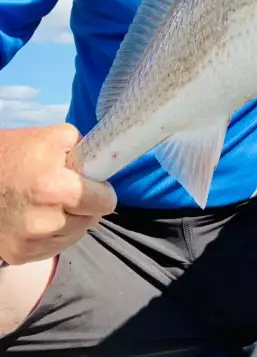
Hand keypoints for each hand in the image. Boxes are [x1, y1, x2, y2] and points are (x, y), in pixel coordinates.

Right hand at [0, 124, 116, 264]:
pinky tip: (42, 216)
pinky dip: (54, 234)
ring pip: (74, 237)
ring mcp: (29, 242)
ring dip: (72, 222)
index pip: (103, 203)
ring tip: (56, 203)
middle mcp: (43, 222)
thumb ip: (87, 150)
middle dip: (87, 206)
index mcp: (54, 189)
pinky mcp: (18, 255)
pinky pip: (54, 248)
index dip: (104, 191)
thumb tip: (104, 166)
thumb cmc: (16, 152)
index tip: (97, 185)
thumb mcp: (55, 137)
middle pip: (90, 221)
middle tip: (72, 191)